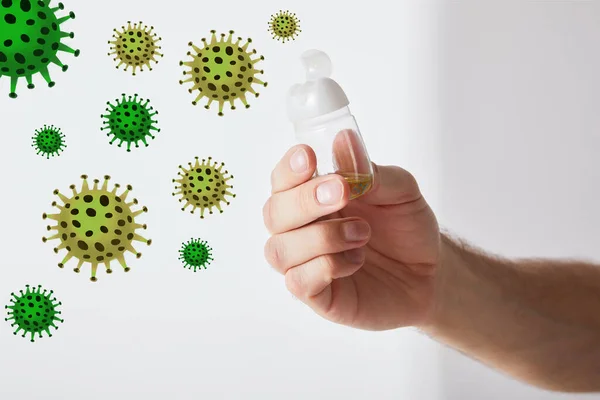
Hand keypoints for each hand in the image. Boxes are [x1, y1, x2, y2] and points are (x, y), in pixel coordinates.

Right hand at [263, 144, 440, 329]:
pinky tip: (355, 260)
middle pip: (273, 213)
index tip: (309, 157)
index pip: (282, 181)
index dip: (288, 170)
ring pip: (280, 249)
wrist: (431, 272)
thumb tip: (344, 139)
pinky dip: (325, 267)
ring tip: (361, 233)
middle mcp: (301, 229)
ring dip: (321, 237)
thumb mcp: (400, 191)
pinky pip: (298, 282)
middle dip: (305, 201)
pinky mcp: (318, 295)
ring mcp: (306, 263)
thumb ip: (368, 170)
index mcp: (313, 198)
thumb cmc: (407, 228)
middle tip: (343, 193)